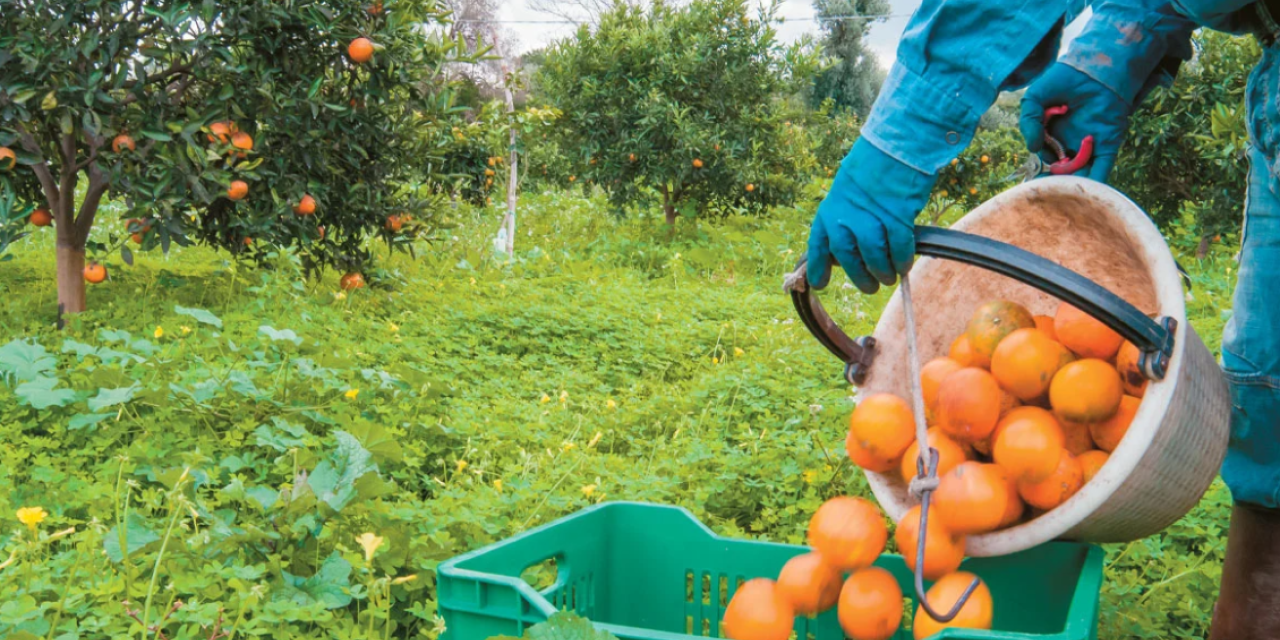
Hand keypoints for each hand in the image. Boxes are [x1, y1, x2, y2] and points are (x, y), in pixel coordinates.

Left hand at [806, 139, 935, 293]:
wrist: (896, 143)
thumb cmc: (874, 166)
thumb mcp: (848, 190)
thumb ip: (846, 217)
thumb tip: (850, 247)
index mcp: (830, 208)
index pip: (819, 244)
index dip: (818, 266)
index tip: (819, 283)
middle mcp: (845, 215)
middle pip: (846, 256)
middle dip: (858, 276)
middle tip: (869, 287)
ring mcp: (870, 216)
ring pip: (872, 255)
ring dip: (881, 271)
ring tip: (889, 277)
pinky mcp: (896, 216)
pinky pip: (897, 246)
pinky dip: (901, 259)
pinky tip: (904, 264)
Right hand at [1019, 63, 1130, 182]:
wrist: (1096, 67)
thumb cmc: (1064, 78)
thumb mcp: (1035, 97)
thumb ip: (1028, 121)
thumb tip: (1033, 148)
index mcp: (1052, 134)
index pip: (1044, 156)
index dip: (1040, 165)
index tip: (1036, 174)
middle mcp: (1070, 142)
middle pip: (1062, 170)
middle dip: (1055, 180)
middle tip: (1047, 188)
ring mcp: (1090, 145)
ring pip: (1080, 172)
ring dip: (1072, 184)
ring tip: (1062, 191)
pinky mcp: (1108, 143)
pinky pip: (1102, 167)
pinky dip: (1097, 181)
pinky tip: (1087, 192)